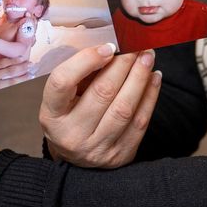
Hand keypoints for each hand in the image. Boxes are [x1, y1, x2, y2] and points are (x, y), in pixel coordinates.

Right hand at [0, 54, 32, 107]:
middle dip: (22, 67)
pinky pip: (7, 88)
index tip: (22, 57)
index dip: (14, 59)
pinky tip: (22, 85)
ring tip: (32, 74)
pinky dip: (15, 86)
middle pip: (10, 69)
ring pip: (11, 79)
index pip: (3, 62)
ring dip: (23, 76)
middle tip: (32, 64)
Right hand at [40, 43, 161, 168]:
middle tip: (136, 45)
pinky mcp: (120, 156)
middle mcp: (71, 135)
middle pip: (102, 93)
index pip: (62, 83)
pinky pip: (140, 122)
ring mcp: (97, 148)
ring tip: (148, 57)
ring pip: (124, 108)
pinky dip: (150, 96)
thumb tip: (111, 47)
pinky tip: (154, 77)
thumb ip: (81, 73)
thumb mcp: (65, 97)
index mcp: (51, 115)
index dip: (86, 60)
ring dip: (140, 78)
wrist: (79, 160)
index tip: (107, 46)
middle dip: (123, 64)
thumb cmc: (72, 117)